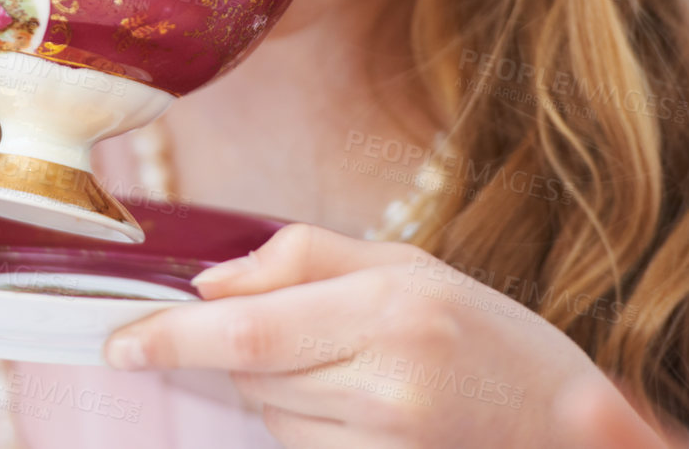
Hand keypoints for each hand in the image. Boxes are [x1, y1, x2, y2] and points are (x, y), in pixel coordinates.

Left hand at [102, 222, 651, 448]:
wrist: (569, 424)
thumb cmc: (488, 335)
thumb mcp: (404, 265)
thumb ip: (299, 259)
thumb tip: (207, 285)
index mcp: (390, 311)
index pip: (247, 332)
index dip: (171, 338)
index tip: (118, 342)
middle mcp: (386, 385)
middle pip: (248, 372)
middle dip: (234, 347)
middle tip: (298, 328)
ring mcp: (385, 442)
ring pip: (268, 414)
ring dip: (276, 386)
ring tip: (352, 367)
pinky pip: (301, 448)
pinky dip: (303, 422)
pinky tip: (362, 405)